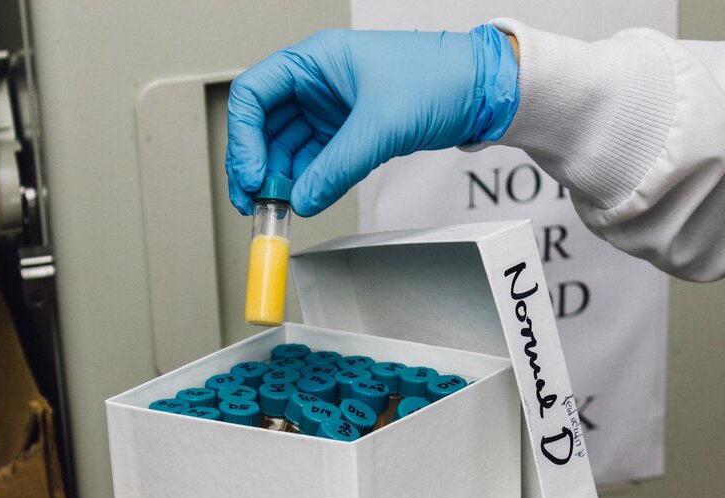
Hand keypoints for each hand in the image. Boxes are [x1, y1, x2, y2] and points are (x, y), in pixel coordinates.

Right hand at [226, 25, 518, 215]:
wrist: (482, 92)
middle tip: (255, 202)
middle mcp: (315, 83)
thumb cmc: (440, 79)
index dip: (242, 137)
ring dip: (279, 179)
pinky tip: (303, 201)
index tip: (251, 175)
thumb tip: (302, 200)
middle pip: (263, 126)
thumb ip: (337, 167)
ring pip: (286, 148)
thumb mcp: (382, 125)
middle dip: (255, 165)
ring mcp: (329, 110)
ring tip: (277, 209)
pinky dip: (305, 182)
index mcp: (314, 60)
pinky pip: (314, 161)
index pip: (253, 94)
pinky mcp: (347, 134)